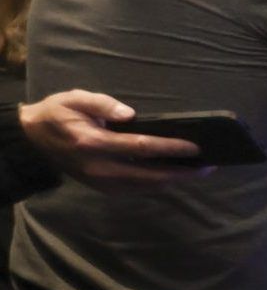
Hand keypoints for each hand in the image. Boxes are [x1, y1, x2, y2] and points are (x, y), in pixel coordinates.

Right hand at [17, 91, 205, 186]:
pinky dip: (160, 184)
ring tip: (199, 171)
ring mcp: (102, 182)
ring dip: (175, 180)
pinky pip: (138, 190)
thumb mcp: (75, 99)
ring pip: (147, 187)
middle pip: (150, 175)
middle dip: (182, 172)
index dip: (171, 148)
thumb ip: (102, 104)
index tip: (196, 148)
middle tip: (209, 166)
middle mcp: (100, 168)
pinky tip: (176, 175)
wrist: (34, 139)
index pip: (141, 147)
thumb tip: (129, 114)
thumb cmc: (58, 113)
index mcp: (94, 143)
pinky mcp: (104, 189)